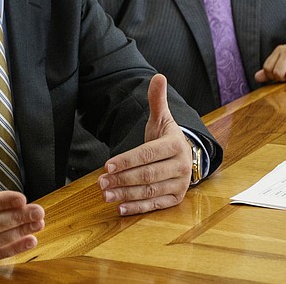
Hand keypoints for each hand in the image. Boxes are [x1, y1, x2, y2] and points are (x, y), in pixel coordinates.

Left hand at [97, 74, 190, 215]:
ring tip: (105, 195)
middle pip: (147, 175)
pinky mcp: (176, 199)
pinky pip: (155, 205)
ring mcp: (180, 184)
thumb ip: (157, 100)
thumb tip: (158, 76)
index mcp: (175, 144)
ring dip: (126, 195)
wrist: (184, 156)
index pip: (147, 154)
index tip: (106, 165)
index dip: (126, 160)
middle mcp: (182, 166)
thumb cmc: (165, 137)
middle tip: (100, 182)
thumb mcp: (162, 118)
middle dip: (122, 179)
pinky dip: (137, 208)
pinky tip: (120, 209)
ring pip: (149, 191)